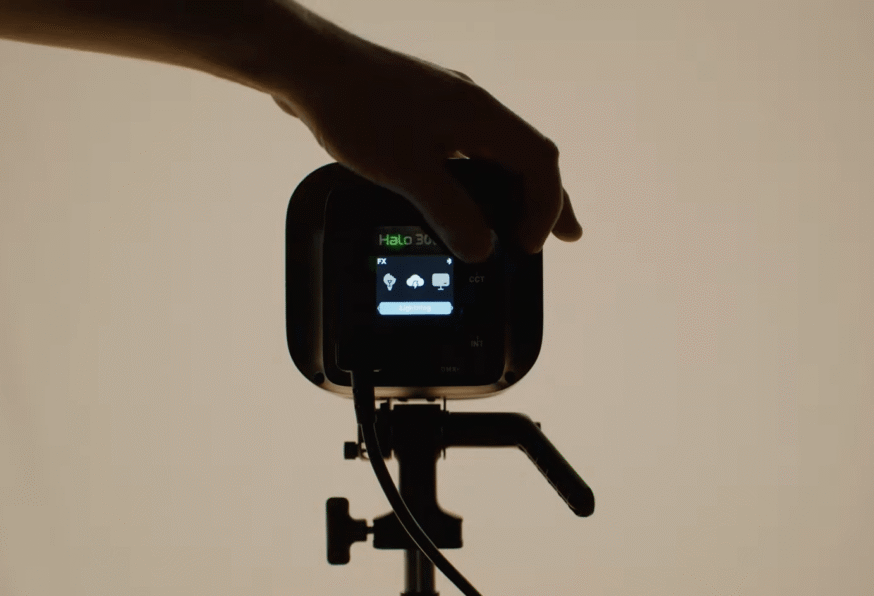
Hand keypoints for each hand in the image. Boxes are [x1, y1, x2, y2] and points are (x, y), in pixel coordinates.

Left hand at [272, 36, 581, 262]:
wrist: (309, 68)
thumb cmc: (356, 108)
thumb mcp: (408, 171)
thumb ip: (450, 212)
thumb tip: (482, 248)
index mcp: (481, 115)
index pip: (540, 162)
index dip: (545, 208)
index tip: (529, 246)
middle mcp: (472, 108)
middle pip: (528, 157)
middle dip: (547, 201)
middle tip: (564, 238)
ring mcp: (447, 108)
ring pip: (497, 155)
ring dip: (512, 192)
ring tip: (518, 227)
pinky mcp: (422, 114)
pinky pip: (467, 152)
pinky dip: (480, 181)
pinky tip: (466, 198)